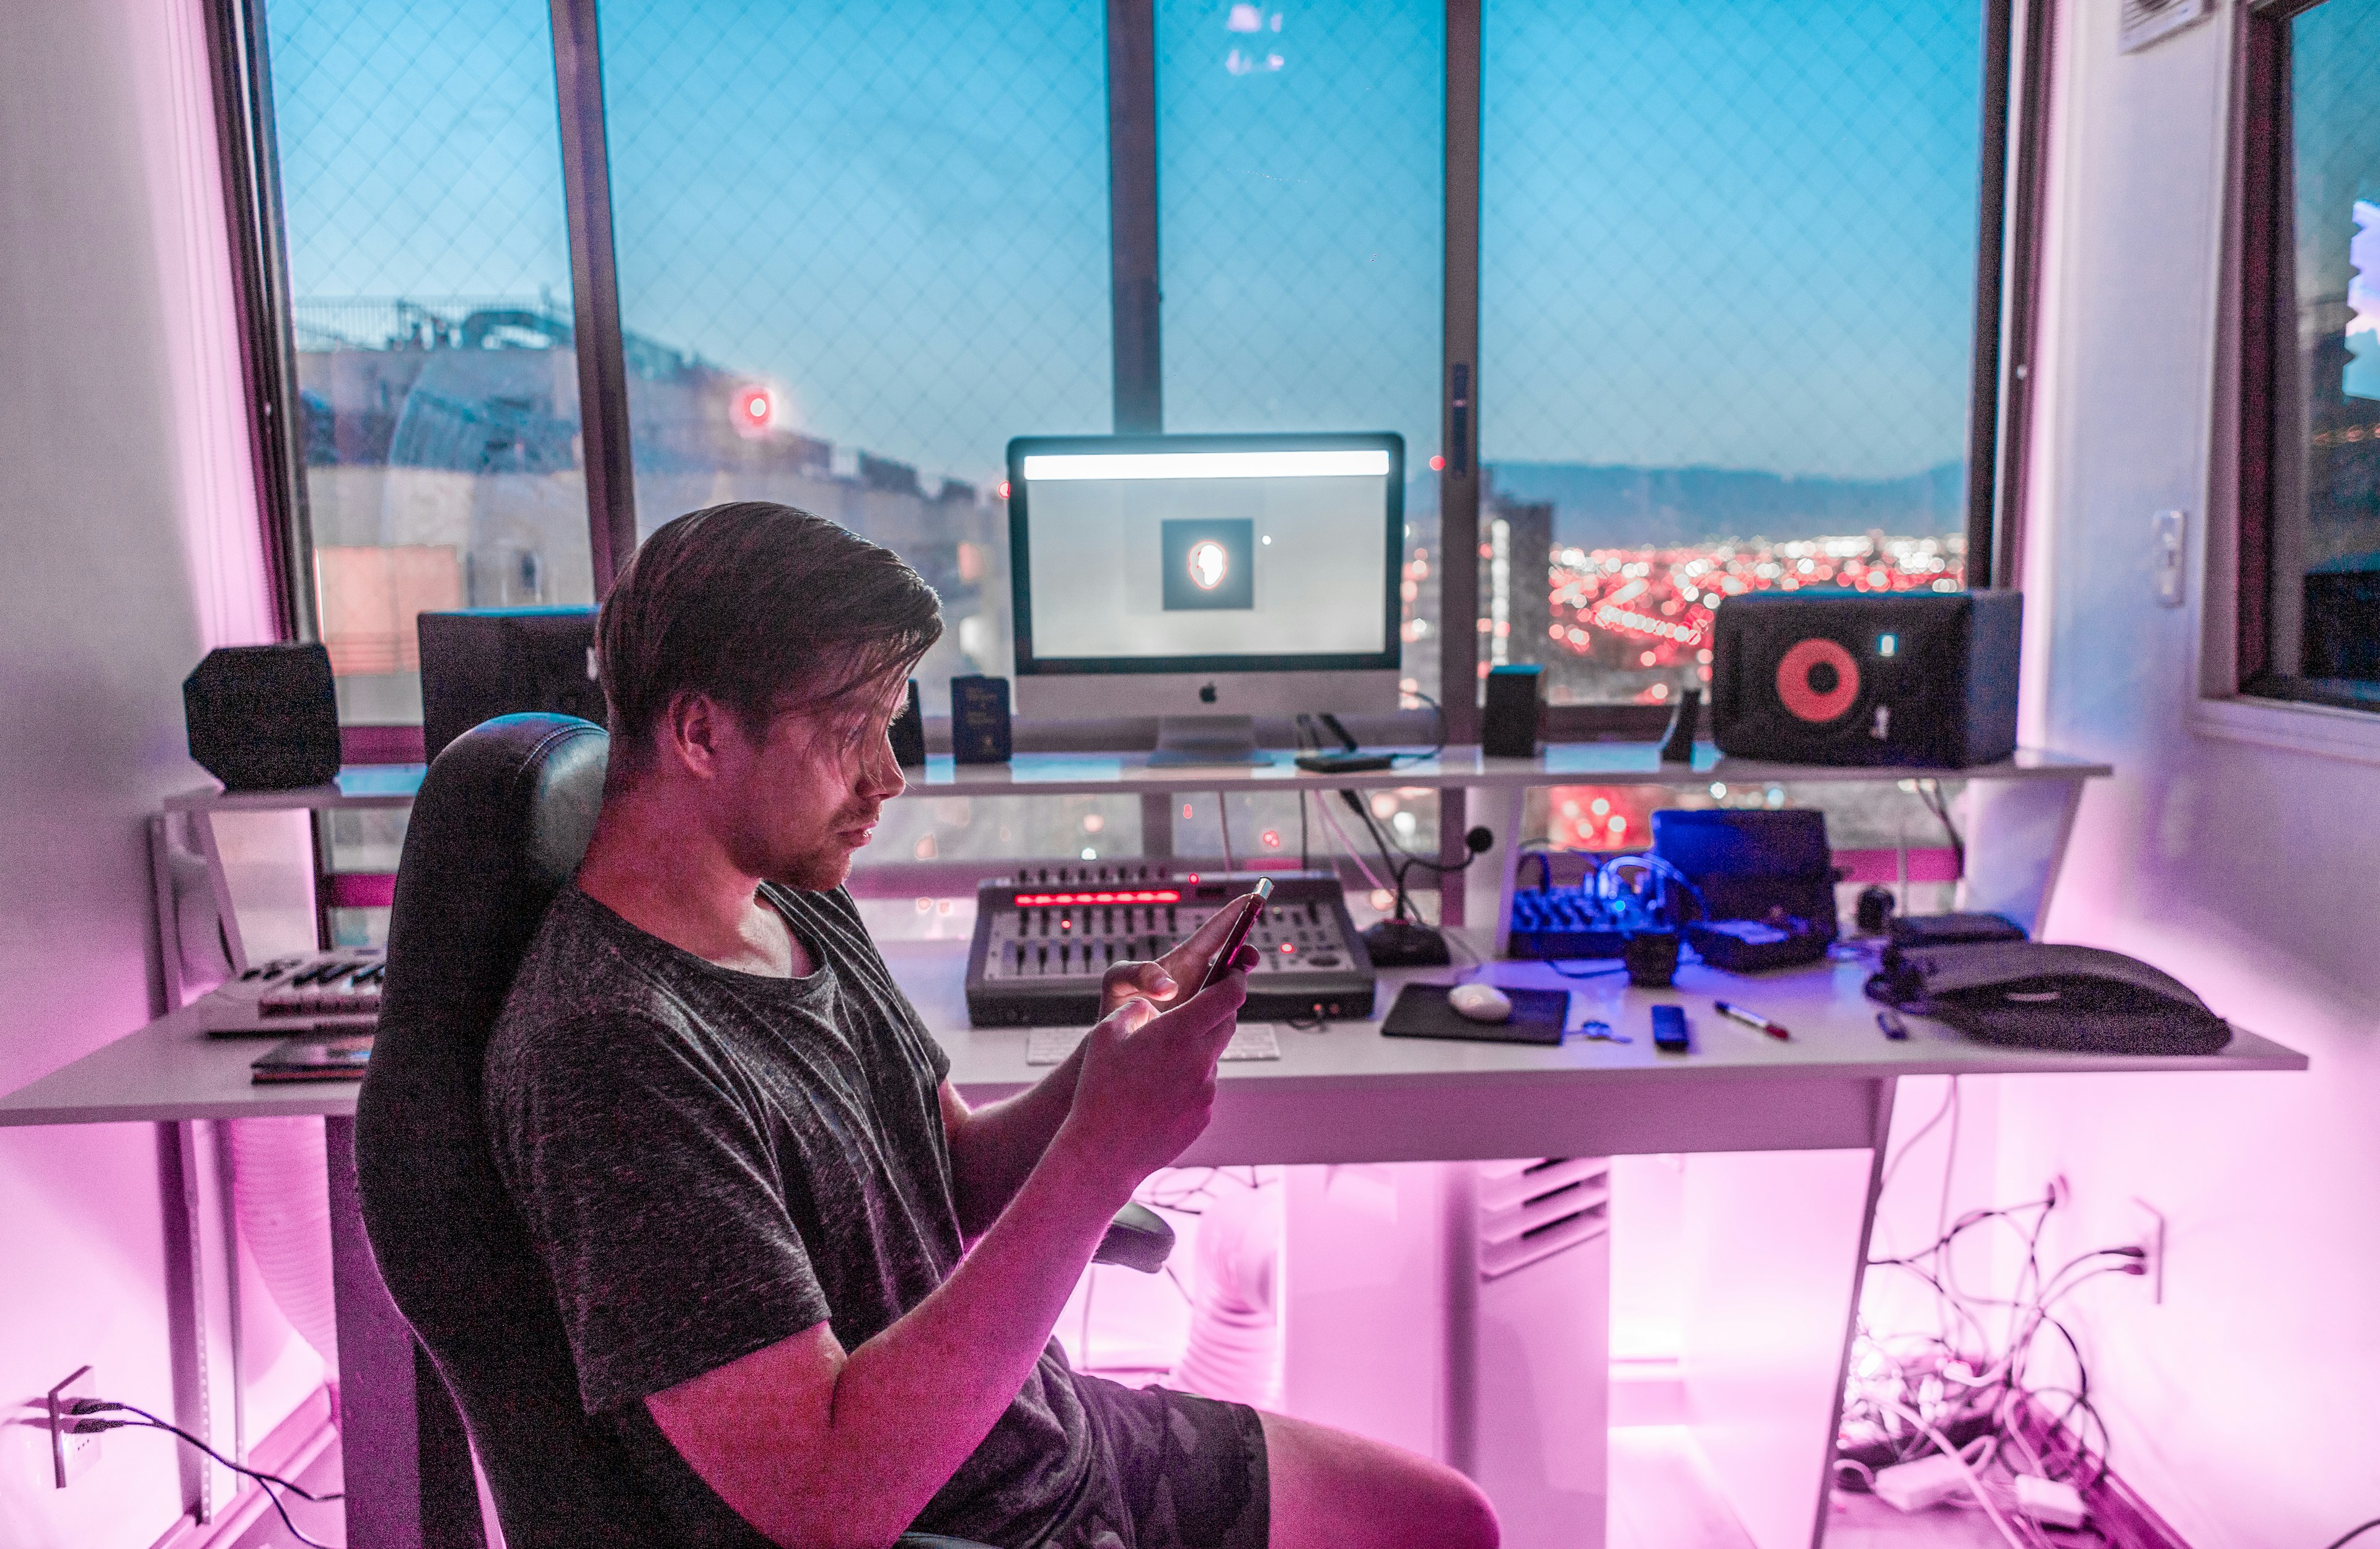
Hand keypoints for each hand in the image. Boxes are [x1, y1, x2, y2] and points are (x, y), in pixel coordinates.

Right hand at [1059, 945, 1259, 1199]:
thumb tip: (1151, 1007)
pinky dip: (1188, 1082)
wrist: (1103, 1152)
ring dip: (1196, 1050)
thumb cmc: (1098, 1090)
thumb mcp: (1105, 1034)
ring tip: (1159, 1064)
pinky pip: (1203, 1088)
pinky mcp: (1204, 1116)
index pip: (1227, 996)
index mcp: (1178, 1033)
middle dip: (1219, 1010)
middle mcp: (1200, 1061)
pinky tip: (1158, 1093)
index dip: (1235, 978)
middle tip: (1201, 1006)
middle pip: (1228, 1023)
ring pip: (1211, 1058)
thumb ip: (1134, 1010)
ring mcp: (1205, 1091)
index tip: (1233, 970)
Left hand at [1098, 891, 1264, 1017]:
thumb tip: (1170, 987)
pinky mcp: (1204, 1024)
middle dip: (1245, 954)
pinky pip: (1222, 1017)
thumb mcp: (1118, 980)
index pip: (1214, 933)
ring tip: (1230, 993)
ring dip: (1235, 990)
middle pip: (1232, 961)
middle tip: (1249, 956)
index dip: (1234, 915)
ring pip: (1230, 991)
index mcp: (1183, 960)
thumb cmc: (1116, 1005)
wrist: (1117, 1047)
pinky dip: (1226, 1017)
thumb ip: (1139, 974)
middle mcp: (1199, 978)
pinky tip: (1220, 1022)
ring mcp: (1204, 1001)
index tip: (1253, 898)